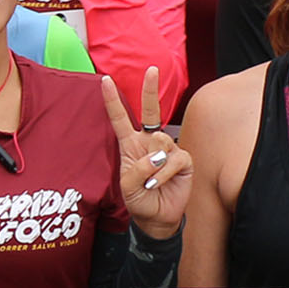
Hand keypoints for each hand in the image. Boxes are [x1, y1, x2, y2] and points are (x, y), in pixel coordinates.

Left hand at [104, 71, 190, 239]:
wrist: (157, 218)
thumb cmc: (139, 200)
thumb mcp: (127, 186)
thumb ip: (137, 168)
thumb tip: (156, 155)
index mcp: (130, 144)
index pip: (120, 118)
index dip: (112, 100)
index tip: (105, 80)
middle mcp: (149, 142)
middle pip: (150, 111)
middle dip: (150, 89)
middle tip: (150, 69)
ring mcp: (167, 150)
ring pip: (161, 141)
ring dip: (153, 164)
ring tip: (150, 182)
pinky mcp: (183, 160)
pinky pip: (174, 158)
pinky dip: (164, 173)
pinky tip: (159, 183)